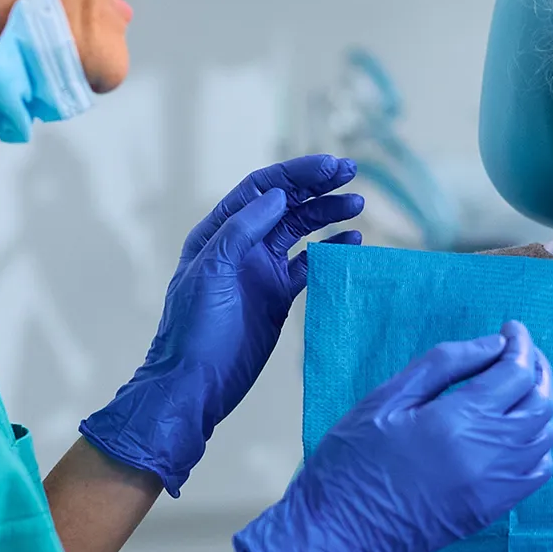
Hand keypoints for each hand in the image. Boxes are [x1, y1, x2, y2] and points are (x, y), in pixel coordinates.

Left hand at [80, 157, 363, 494]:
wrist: (194, 385)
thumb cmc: (194, 330)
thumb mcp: (211, 272)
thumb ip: (241, 231)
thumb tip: (277, 196)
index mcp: (219, 232)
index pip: (262, 189)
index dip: (297, 173)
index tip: (332, 167)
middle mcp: (242, 245)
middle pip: (285, 204)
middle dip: (318, 186)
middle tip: (352, 173)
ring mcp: (261, 270)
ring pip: (301, 231)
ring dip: (328, 214)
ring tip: (358, 205)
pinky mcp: (278, 297)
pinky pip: (308, 265)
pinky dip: (330, 251)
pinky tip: (353, 243)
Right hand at [233, 320, 552, 551]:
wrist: (340, 529)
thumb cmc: (353, 458)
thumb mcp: (387, 398)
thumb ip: (443, 365)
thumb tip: (493, 346)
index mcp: (458, 420)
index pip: (515, 373)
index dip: (520, 345)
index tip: (512, 331)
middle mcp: (488, 454)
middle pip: (540, 403)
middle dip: (537, 371)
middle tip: (521, 354)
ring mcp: (494, 486)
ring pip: (544, 438)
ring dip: (541, 406)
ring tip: (521, 388)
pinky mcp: (492, 509)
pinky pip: (537, 473)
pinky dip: (539, 445)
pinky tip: (519, 433)